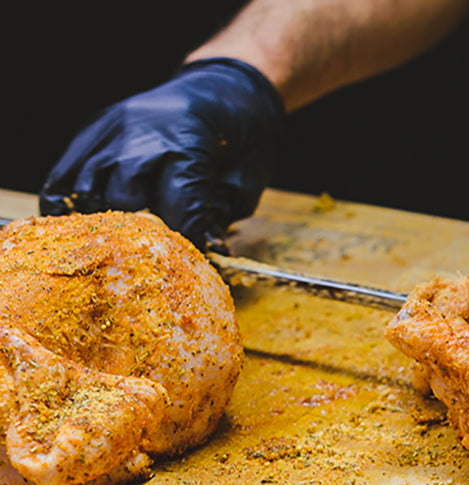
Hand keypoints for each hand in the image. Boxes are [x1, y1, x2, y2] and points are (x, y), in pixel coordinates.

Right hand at [40, 58, 283, 251]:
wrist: (226, 85)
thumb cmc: (242, 136)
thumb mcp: (247, 179)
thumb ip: (220, 215)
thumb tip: (201, 250)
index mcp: (187, 145)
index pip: (177, 209)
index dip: (185, 240)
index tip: (192, 260)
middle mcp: (142, 134)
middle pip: (122, 199)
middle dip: (138, 233)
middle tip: (151, 251)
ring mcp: (114, 128)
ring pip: (88, 186)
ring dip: (100, 219)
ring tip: (114, 241)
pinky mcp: (96, 128)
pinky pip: (68, 168)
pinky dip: (66, 198)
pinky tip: (74, 220)